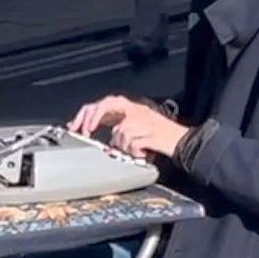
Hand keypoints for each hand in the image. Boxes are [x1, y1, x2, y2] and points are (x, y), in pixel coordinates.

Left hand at [69, 95, 188, 159]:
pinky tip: (142, 153)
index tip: (75, 127)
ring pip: (118, 133)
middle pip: (105, 104)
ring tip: (136, 151)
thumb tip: (100, 136)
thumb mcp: (136, 127)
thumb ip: (118, 127)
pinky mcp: (147, 131)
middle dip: (91, 118)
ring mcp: (141, 119)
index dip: (86, 114)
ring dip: (124, 147)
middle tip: (84, 133)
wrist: (183, 142)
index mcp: (130, 108)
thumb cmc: (161, 137)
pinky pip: (131, 144)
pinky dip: (135, 152)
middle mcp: (134, 110)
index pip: (102, 104)